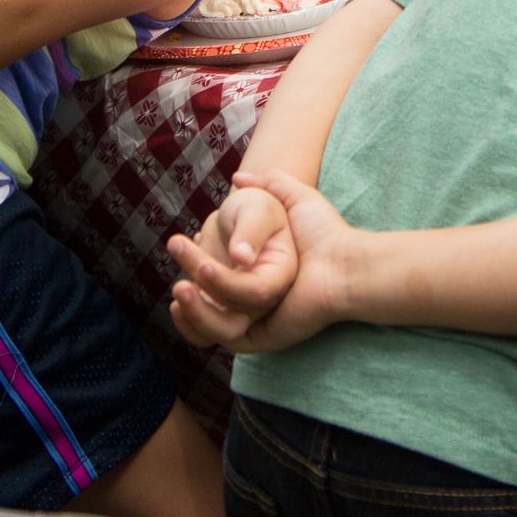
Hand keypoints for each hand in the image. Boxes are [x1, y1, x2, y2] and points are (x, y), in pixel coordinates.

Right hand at [164, 167, 355, 353]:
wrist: (342, 264)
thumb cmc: (324, 232)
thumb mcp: (294, 198)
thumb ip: (270, 183)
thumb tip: (238, 178)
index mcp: (259, 275)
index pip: (213, 278)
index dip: (193, 262)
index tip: (178, 242)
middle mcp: (255, 303)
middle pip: (205, 301)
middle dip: (184, 287)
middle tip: (173, 256)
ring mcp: (257, 322)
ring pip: (209, 321)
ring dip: (190, 304)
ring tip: (179, 283)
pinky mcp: (261, 338)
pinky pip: (222, 334)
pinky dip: (201, 318)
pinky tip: (189, 293)